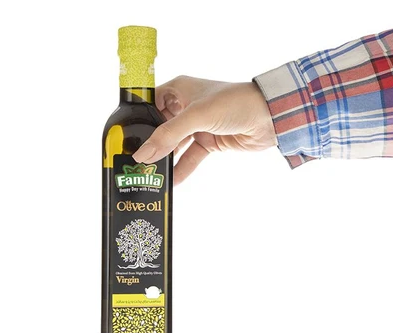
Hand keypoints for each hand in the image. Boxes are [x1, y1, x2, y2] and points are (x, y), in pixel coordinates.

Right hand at [132, 76, 277, 184]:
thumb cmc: (235, 102)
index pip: (149, 103)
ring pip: (175, 145)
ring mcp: (198, 124)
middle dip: (149, 145)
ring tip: (149, 175)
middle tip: (133, 162)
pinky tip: (172, 181)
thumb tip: (143, 155)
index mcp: (179, 89)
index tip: (122, 138)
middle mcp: (186, 105)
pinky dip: (182, 168)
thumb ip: (168, 136)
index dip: (136, 119)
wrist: (270, 116)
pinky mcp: (209, 141)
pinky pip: (190, 157)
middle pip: (160, 127)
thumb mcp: (196, 116)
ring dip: (165, 159)